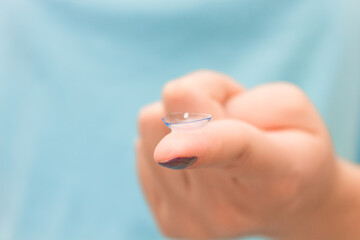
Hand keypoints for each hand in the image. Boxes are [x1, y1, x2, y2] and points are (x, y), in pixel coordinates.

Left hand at [136, 70, 359, 238]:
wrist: (287, 205)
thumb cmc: (293, 147)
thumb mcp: (292, 106)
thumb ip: (243, 98)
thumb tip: (184, 112)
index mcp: (275, 174)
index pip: (235, 150)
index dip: (202, 146)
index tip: (171, 149)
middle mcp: (229, 208)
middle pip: (175, 120)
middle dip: (202, 100)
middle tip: (229, 119)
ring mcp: (195, 221)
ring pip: (149, 127)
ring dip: (180, 120)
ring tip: (212, 137)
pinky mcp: (171, 223)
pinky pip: (142, 151)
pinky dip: (168, 143)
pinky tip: (195, 159)